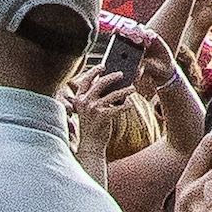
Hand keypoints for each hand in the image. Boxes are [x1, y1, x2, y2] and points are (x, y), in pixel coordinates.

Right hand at [63, 55, 125, 176]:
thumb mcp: (90, 110)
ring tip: (132, 88)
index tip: (103, 65)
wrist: (90, 145)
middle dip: (112, 76)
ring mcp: (93, 109)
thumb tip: (110, 82)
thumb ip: (96, 97)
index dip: (94, 71)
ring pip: (113, 94)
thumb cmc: (93, 126)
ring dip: (125, 90)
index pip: (86, 80)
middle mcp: (84, 102)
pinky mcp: (102, 116)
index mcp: (79, 99)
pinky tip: (130, 104)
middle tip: (122, 73)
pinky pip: (118, 107)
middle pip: (100, 83)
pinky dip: (126, 105)